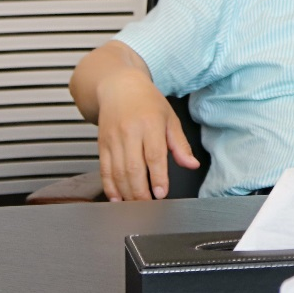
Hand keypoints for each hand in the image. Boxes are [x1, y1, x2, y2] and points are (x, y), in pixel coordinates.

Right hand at [92, 68, 199, 200]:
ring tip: (135, 205)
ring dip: (126, 192)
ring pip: (117, 172)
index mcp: (150, 124)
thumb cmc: (147, 102)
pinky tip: (117, 198)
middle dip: (140, 191)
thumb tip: (192, 164)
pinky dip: (109, 187)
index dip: (157, 177)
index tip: (161, 193)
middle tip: (149, 205)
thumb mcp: (170, 118)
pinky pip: (104, 170)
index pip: (154, 155)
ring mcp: (113, 139)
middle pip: (133, 167)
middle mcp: (129, 132)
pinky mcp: (102, 145)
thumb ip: (180, 145)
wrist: (118, 86)